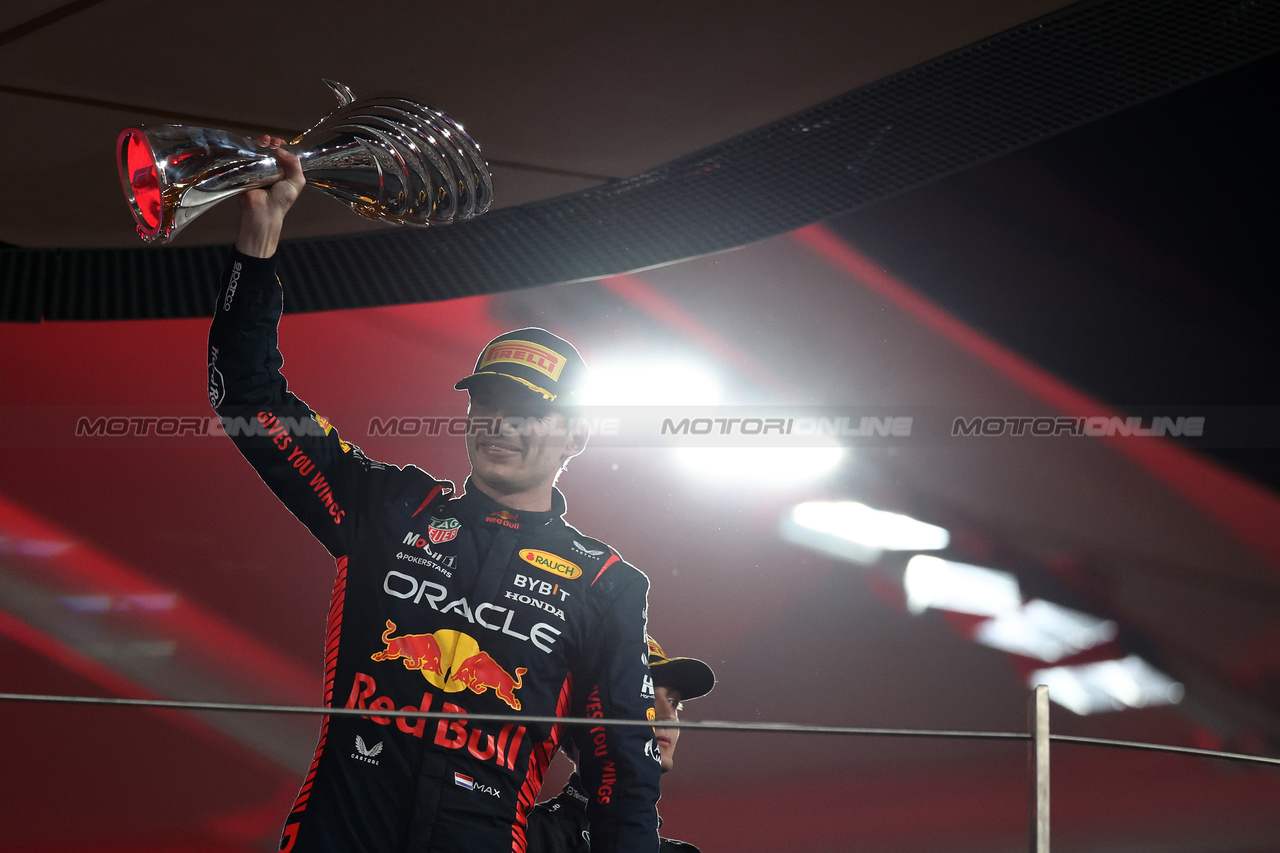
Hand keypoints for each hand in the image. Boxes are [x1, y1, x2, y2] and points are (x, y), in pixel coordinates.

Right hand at [235, 135, 305, 257]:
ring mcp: (256, 169)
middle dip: (270, 141)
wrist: (263, 211)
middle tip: (269, 141)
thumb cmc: (281, 200)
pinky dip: (247, 147)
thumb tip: (282, 149)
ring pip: (257, 150)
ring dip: (259, 142)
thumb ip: (295, 165)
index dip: (280, 146)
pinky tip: (249, 142)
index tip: (279, 143)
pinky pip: (245, 156)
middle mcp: (270, 169)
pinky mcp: (244, 170)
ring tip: (262, 141)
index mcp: (283, 171)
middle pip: (268, 149)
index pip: (282, 153)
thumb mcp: (297, 182)